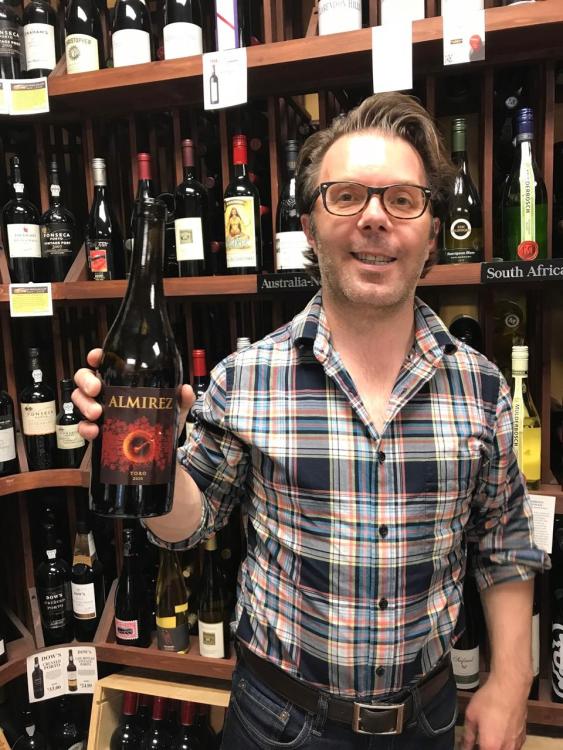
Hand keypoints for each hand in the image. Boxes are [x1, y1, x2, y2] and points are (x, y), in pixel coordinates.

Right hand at [72, 347, 195, 440]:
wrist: (155, 455)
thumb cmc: (159, 424)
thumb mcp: (173, 410)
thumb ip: (180, 400)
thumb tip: (185, 389)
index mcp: (122, 381)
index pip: (105, 363)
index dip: (96, 357)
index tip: (95, 358)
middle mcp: (106, 392)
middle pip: (84, 377)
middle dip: (86, 380)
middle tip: (96, 389)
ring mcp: (97, 410)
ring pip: (79, 399)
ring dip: (84, 404)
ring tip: (97, 413)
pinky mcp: (94, 430)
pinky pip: (82, 426)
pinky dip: (85, 428)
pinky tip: (94, 431)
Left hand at [461, 676, 527, 749]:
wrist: (510, 688)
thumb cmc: (490, 700)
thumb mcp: (471, 716)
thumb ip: (468, 735)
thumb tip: (464, 746)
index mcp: (490, 747)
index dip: (474, 749)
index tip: (471, 745)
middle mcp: (506, 749)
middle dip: (486, 747)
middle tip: (479, 741)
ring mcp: (516, 744)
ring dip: (496, 747)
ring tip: (490, 736)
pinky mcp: (523, 737)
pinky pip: (513, 747)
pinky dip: (506, 744)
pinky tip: (500, 733)